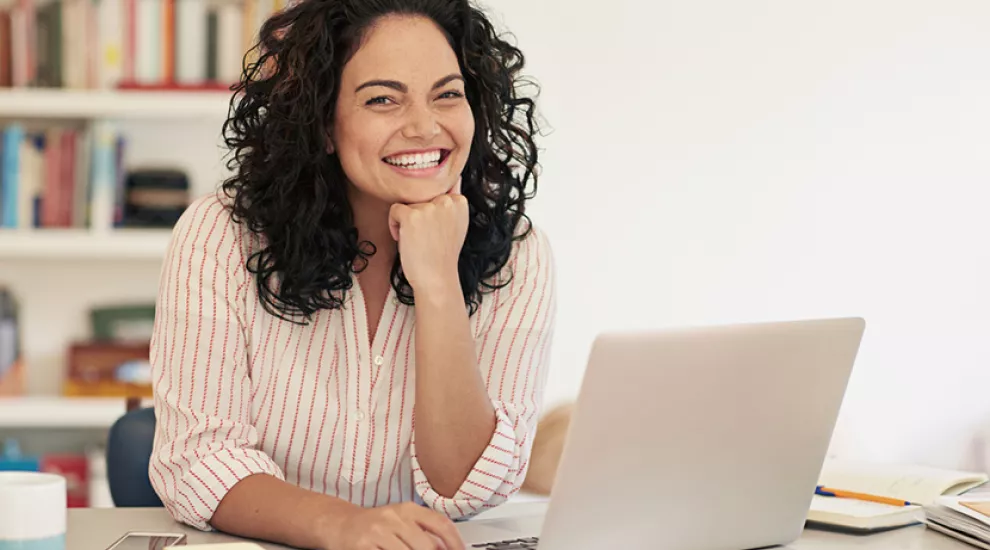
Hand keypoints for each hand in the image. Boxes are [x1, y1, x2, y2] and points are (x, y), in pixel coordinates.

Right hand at [332, 502, 463, 549]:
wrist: (339, 524)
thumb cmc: (374, 526)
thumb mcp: (401, 521)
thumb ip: (423, 531)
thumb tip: (446, 547)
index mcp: (407, 509)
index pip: (440, 524)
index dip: (455, 542)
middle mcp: (393, 518)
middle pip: (426, 545)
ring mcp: (377, 532)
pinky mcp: (363, 546)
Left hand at [388, 178, 467, 294]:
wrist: (436, 278)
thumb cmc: (442, 254)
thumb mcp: (457, 223)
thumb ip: (454, 200)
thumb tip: (456, 176)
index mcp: (460, 201)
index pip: (435, 193)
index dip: (431, 213)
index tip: (436, 232)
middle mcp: (447, 200)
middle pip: (420, 197)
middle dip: (419, 215)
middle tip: (426, 238)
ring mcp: (430, 207)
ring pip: (407, 204)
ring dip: (407, 222)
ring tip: (418, 241)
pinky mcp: (412, 214)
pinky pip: (395, 210)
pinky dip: (395, 226)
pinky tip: (406, 240)